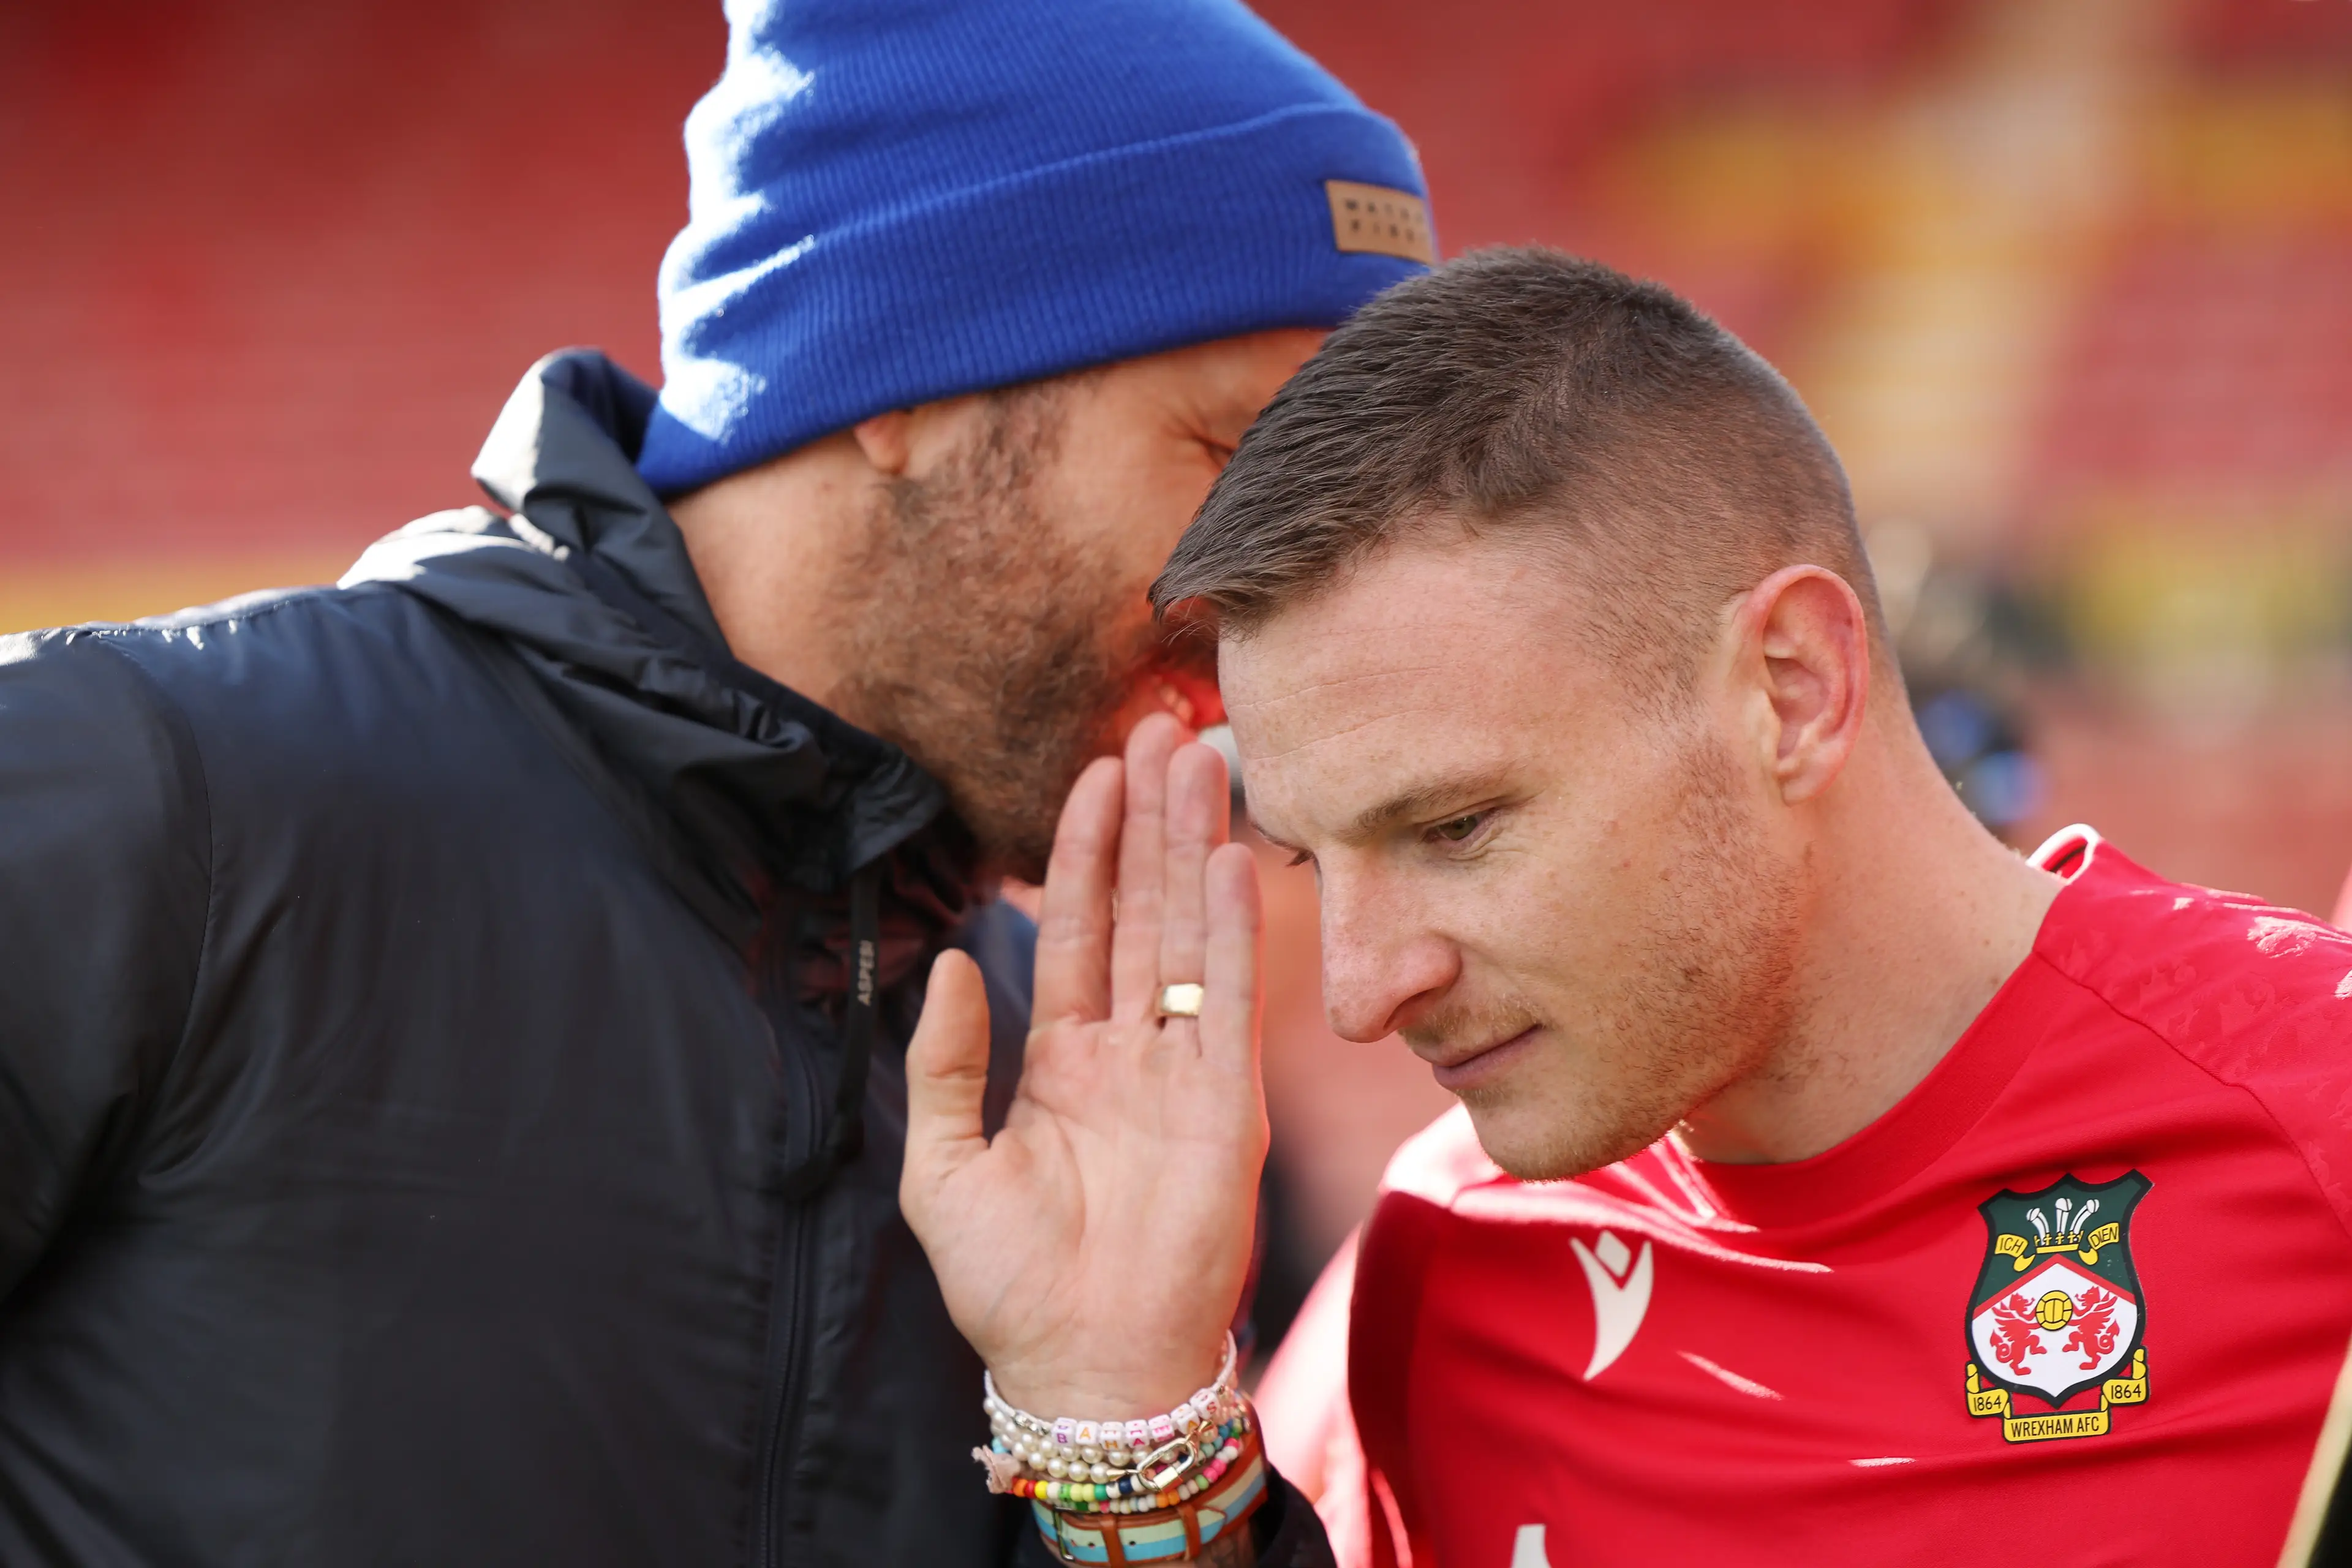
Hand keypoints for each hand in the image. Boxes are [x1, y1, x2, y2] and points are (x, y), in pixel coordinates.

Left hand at [901, 714, 1265, 1418]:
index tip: (1099, 770)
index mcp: (1067, 1063)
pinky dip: (1230, 932)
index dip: (1088, 849)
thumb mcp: (942, 1169)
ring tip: (1200, 759)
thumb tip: (950, 965)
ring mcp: (1185, 1075)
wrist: (1083, 1370)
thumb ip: (946, 1064)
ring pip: (1191, 936)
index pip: (1079, 930)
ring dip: (1195, 848)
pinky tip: (1227, 862)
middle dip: (1153, 820)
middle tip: (1164, 727)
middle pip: (1145, 911)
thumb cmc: (1011, 1287)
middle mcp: (1133, 1054)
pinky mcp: (1226, 1107)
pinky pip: (1228, 1003)